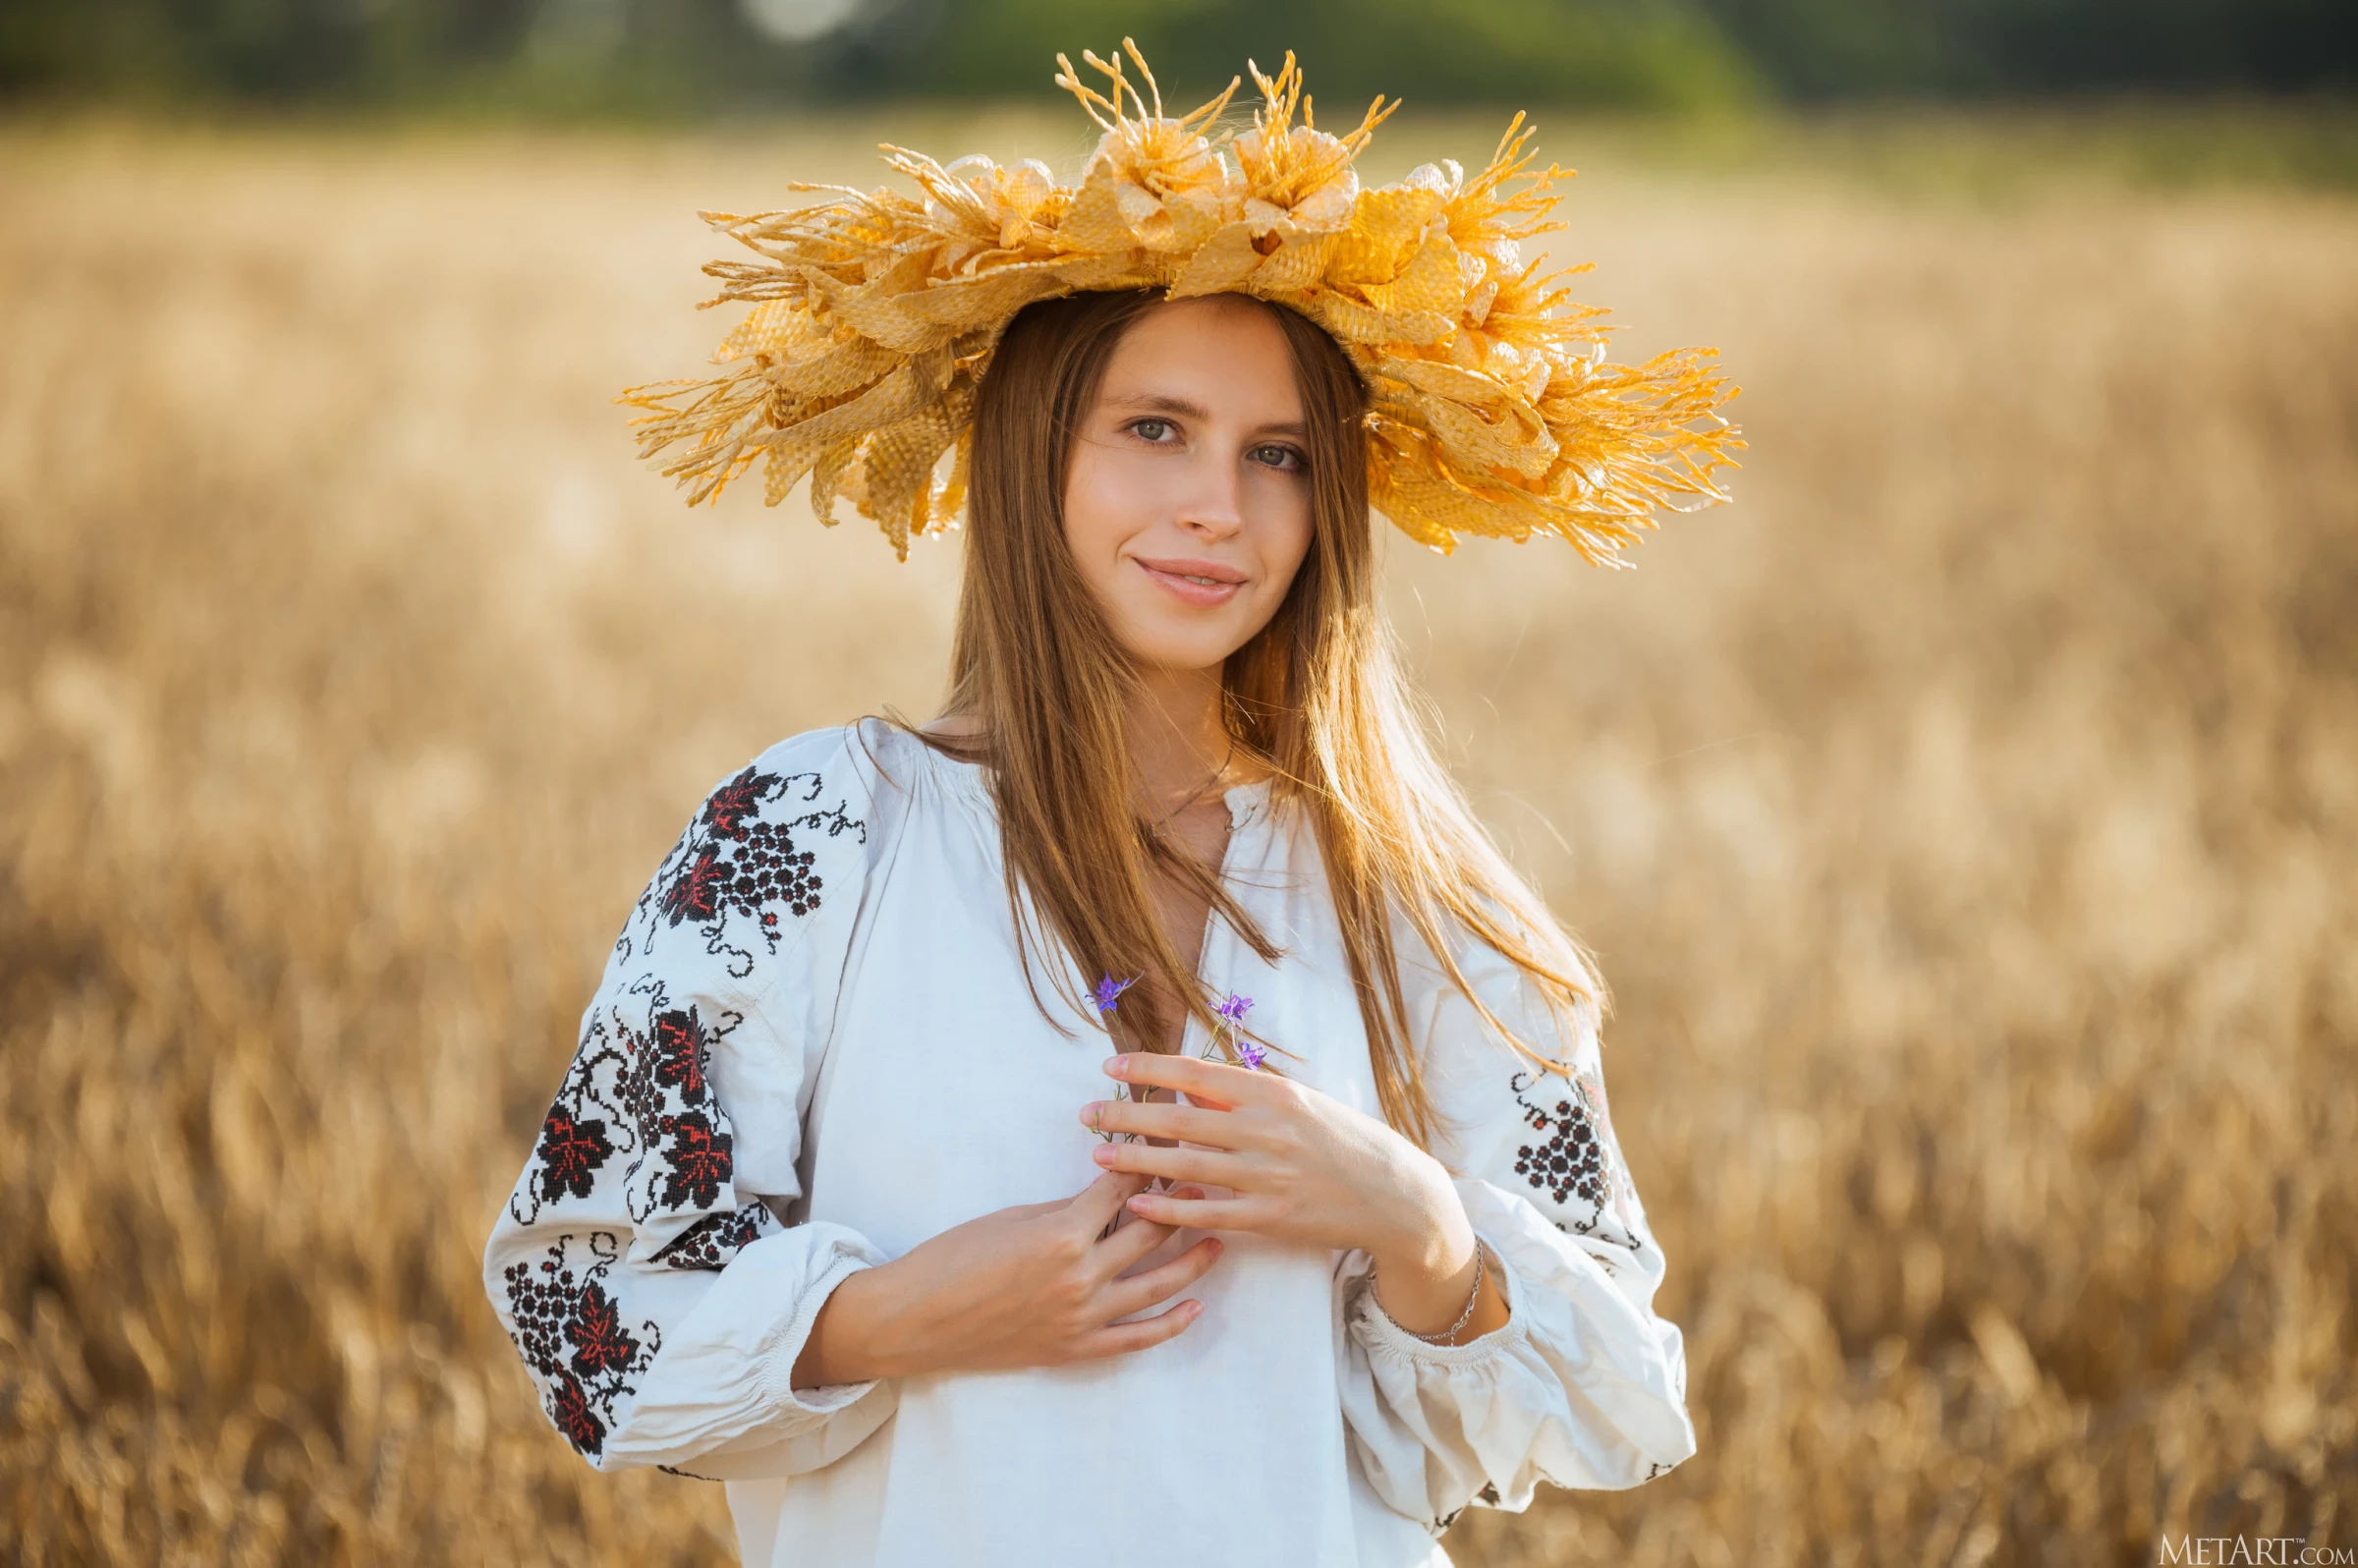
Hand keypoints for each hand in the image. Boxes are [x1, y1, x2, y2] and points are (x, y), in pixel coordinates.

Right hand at [791, 1171, 1221, 1388]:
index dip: (1148, 1158)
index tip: (1170, 1140)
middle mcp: (1082, 1276)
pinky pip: (1137, 1337)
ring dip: (1193, 1258)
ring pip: (1158, 1284)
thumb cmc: (955, 1257)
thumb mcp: (1014, 1217)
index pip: (1123, 1187)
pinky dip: (1171, 1322)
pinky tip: (1196, 1306)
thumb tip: (1112, 1191)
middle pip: (1151, 1231)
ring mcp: (1083, 1317)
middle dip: (1180, 1199)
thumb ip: (1069, 1208)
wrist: (917, 1319)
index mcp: (1064, 1233)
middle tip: (1205, 1178)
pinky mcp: (1076, 1348)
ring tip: (1219, 1235)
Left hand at [1082, 1054, 1508, 1342]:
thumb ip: (1245, 1094)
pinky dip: (1168, 1209)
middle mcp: (1265, 1130)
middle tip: (1088, 1112)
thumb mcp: (1300, 1102)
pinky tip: (1138, 1204)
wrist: (1394, 1195)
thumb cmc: (1344, 1140)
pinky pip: (1206, 1212)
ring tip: (1098, 1153)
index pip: (1196, 1073)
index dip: (1148, 1069)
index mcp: (1272, 1093)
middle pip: (1179, 1119)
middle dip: (1126, 1114)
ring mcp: (1266, 1176)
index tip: (1111, 1067)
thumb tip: (1186, 1086)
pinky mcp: (1268, 1219)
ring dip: (1135, 1160)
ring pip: (1184, 1166)